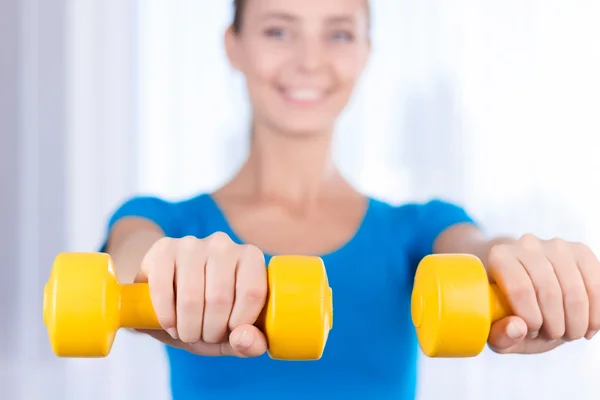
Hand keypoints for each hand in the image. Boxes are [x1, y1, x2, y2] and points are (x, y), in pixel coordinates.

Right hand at [134, 232, 267, 356]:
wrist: (170, 292)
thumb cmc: (210, 314)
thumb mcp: (235, 333)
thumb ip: (252, 342)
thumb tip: (243, 338)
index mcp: (250, 257)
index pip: (252, 291)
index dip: (241, 322)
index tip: (230, 334)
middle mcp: (222, 244)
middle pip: (220, 296)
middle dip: (211, 330)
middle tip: (205, 337)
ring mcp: (191, 244)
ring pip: (191, 296)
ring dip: (189, 327)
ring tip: (188, 334)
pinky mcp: (163, 249)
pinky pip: (163, 288)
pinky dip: (166, 316)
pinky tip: (170, 325)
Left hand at [486, 234, 599, 353]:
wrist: (529, 291)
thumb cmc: (509, 309)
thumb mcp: (497, 328)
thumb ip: (500, 334)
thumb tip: (518, 329)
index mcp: (500, 257)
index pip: (519, 289)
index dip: (530, 318)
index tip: (532, 332)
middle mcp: (527, 245)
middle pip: (549, 291)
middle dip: (555, 325)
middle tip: (552, 336)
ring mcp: (556, 246)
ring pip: (575, 291)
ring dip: (576, 322)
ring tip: (569, 333)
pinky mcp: (581, 252)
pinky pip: (596, 285)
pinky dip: (595, 313)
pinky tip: (588, 326)